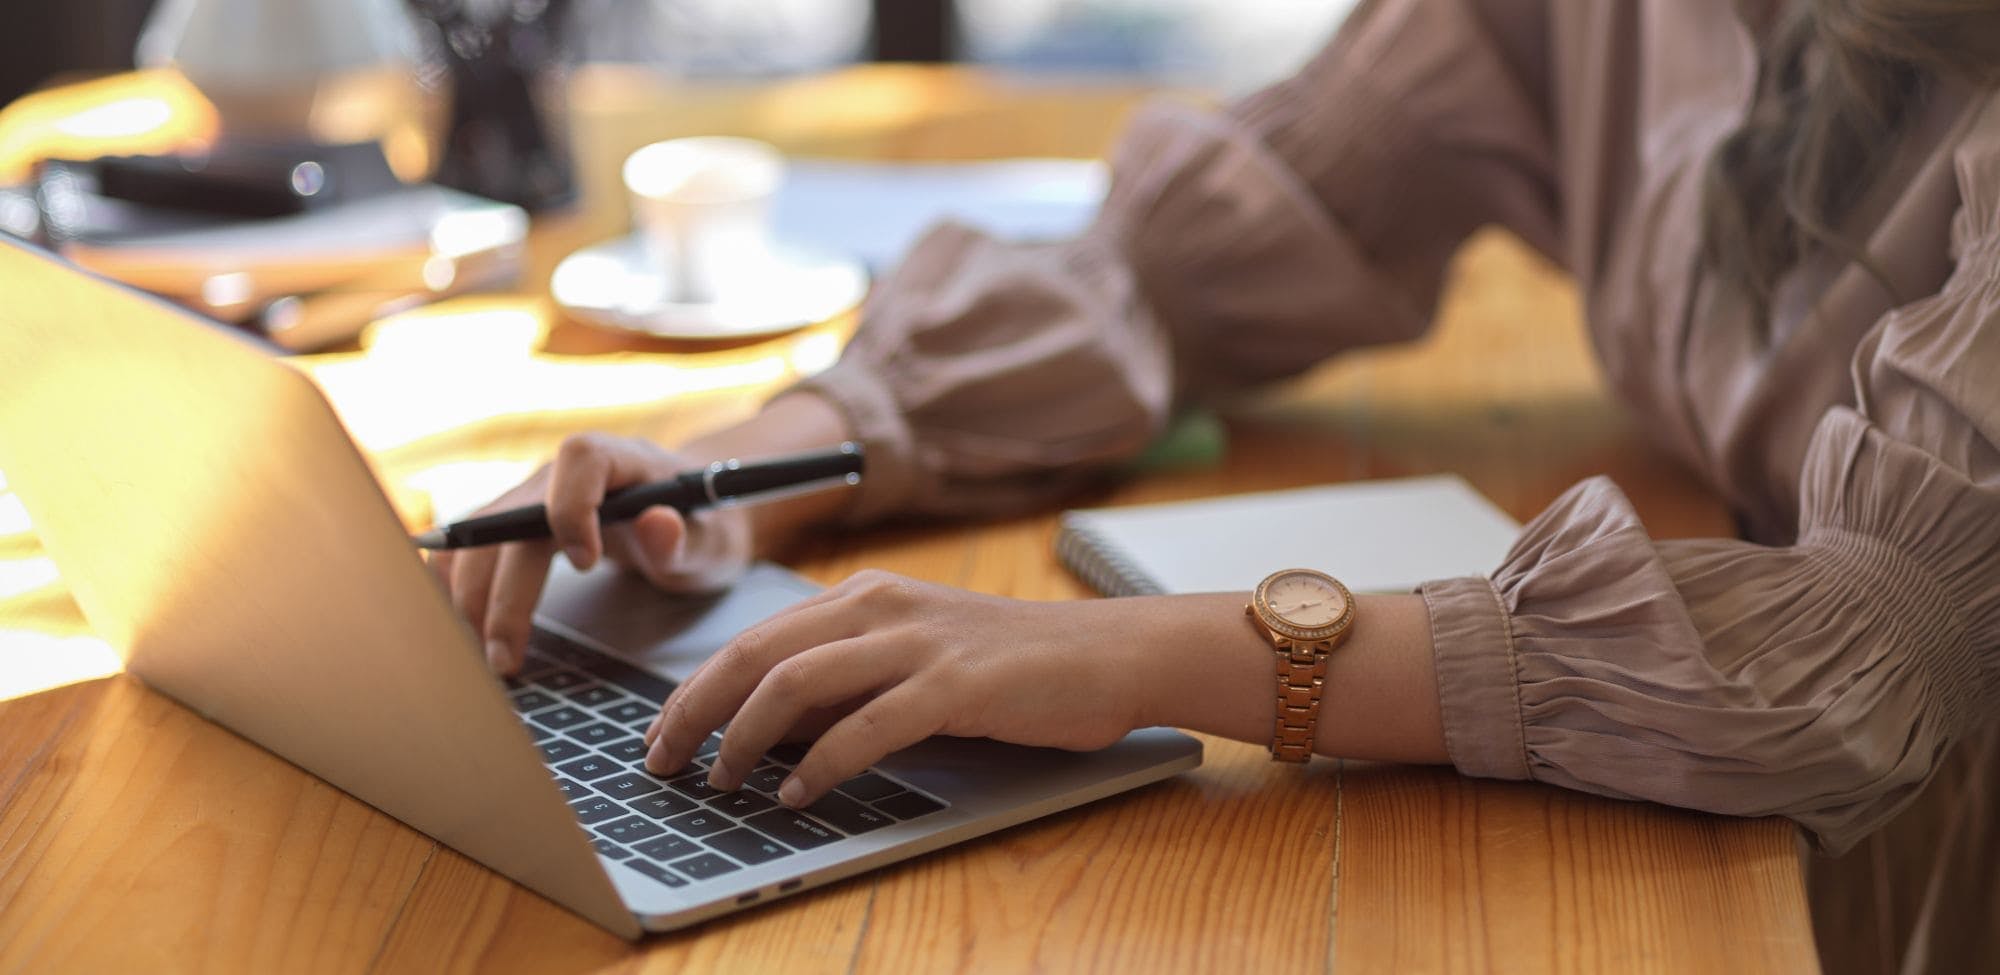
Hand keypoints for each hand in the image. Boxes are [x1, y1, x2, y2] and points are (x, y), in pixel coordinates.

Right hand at [432, 432, 752, 674]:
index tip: (587, 562)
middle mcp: (564, 472)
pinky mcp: (514, 524)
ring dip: (471, 597)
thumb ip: (686, 539)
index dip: (573, 506)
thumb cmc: (702, 527)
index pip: (581, 458)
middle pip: (515, 517)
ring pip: (480, 536)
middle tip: (508, 656)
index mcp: (621, 459)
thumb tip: (659, 523)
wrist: (690, 518)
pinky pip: (472, 547)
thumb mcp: (712, 540)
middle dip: (503, 590)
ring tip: (485, 657)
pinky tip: (459, 628)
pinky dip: (458, 586)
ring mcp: (532, 496)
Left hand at [641, 570, 1143, 807]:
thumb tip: (770, 730)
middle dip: (697, 712)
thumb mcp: (915, 658)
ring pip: (797, 683)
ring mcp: (917, 641)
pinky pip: (866, 726)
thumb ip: (848, 683)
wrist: (1109, 654)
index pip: (754, 639)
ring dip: (746, 738)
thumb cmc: (1012, 666)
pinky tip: (799, 795)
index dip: (696, 688)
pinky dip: (820, 765)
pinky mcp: (955, 683)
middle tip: (664, 761)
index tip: (663, 734)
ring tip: (724, 782)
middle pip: (757, 655)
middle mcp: (880, 606)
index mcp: (865, 596)